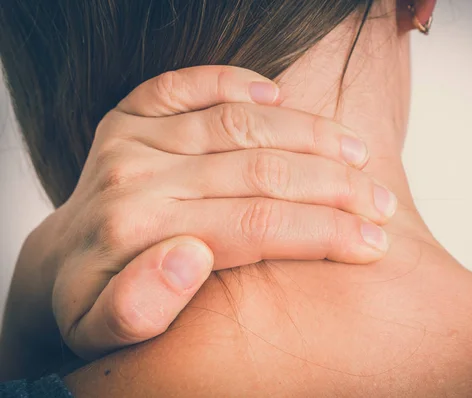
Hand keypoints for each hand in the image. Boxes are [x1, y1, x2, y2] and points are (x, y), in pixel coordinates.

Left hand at [47, 65, 396, 359]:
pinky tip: (279, 94)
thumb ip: (139, 306)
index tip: (373, 241)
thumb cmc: (95, 300)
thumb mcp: (105, 328)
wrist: (61, 264)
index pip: (256, 225)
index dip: (324, 232)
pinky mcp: (132, 113)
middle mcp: (136, 175)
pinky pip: (188, 82)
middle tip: (382, 201)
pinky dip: (236, 81)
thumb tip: (188, 254)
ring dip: (310, 134)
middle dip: (335, 187)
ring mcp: (135, 137)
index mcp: (138, 231)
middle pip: (260, 170)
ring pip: (241, 123)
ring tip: (358, 153)